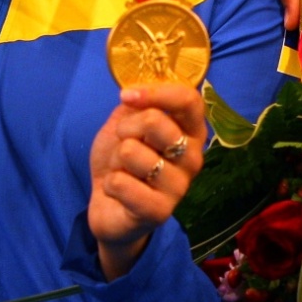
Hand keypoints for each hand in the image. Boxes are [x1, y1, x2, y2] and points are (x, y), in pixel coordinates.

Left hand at [88, 85, 207, 278]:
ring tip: (123, 171)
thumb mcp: (127, 124)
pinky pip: (120, 183)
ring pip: (131, 152)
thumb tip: (135, 90)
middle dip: (125, 128)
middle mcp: (193, 158)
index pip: (189, 100)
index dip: (157, 92)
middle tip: (123, 143)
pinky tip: (120, 192)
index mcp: (191, 132)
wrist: (109, 203)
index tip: (127, 95)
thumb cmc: (122, 160)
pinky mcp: (160, 212)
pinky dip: (110, 184)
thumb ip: (138, 105)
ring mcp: (179, 187)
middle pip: (154, 121)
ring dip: (115, 160)